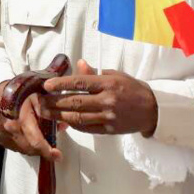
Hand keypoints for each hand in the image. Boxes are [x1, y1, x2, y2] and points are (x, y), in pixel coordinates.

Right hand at [0, 80, 61, 161]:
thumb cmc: (19, 94)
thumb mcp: (37, 98)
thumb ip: (49, 113)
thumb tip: (63, 125)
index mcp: (20, 118)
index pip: (36, 142)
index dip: (48, 152)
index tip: (58, 156)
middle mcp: (9, 128)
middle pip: (31, 149)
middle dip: (42, 147)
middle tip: (48, 139)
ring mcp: (2, 134)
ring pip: (23, 149)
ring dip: (32, 146)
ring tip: (36, 133)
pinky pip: (14, 147)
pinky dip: (22, 143)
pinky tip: (24, 133)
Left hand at [41, 59, 157, 135]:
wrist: (153, 109)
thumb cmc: (132, 88)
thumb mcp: (115, 75)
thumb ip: (94, 73)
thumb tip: (78, 64)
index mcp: (107, 84)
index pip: (79, 83)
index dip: (61, 84)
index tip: (46, 85)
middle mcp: (107, 100)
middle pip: (75, 102)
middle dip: (54, 102)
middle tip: (39, 101)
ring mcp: (108, 117)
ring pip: (79, 117)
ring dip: (59, 115)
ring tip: (45, 113)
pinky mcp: (110, 129)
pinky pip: (88, 128)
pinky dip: (74, 125)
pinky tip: (63, 120)